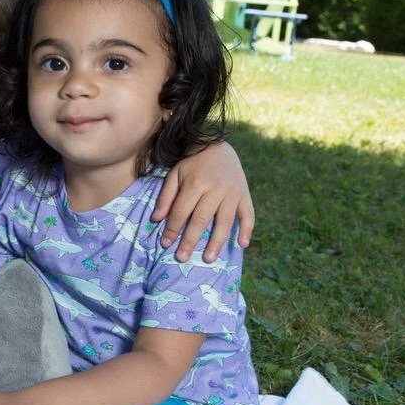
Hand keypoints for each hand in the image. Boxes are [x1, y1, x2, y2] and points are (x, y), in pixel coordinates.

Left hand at [152, 142, 254, 262]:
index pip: (181, 211)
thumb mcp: (175, 175)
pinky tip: (242, 244)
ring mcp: (232, 192)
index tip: (166, 244)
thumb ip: (166, 197)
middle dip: (191, 240)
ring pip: (225, 221)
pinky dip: (247, 229)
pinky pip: (248, 214)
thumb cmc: (191, 163)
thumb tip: (156, 219)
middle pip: (201, 219)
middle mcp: (215, 188)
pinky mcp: (245, 194)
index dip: (173, 229)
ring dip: (217, 242)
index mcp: (196, 183)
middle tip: (182, 258)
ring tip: (209, 258)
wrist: (217, 145)